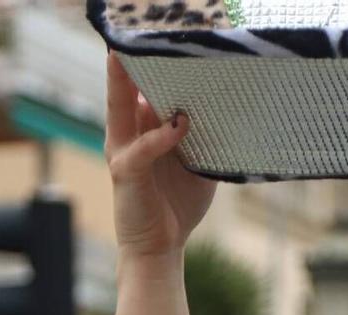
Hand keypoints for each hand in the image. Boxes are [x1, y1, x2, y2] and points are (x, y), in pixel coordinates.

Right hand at [106, 55, 214, 263]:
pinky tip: (181, 124)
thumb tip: (228, 111)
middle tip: (138, 34)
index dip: (146, 65)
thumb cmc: (177, 204)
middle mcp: (126, 135)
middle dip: (128, 61)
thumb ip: (201, 136)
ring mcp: (123, 152)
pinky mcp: (127, 173)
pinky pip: (145, 148)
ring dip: (127, 82)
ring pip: (120, 108)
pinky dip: (163, 136)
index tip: (161, 42)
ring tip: (129, 56)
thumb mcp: (195, 163)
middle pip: (123, 89)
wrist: (160, 247)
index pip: (139, 88)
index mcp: (140, 130)